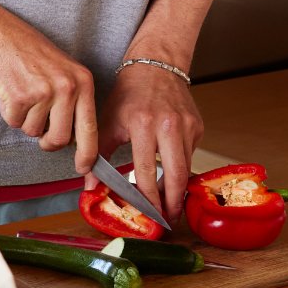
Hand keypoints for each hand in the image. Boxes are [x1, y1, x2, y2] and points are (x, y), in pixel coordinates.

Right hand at [0, 9, 99, 172]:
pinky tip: (9, 91)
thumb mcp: (63, 72)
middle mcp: (67, 88)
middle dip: (46, 142)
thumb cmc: (30, 53)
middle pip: (60, 139)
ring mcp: (44, 92)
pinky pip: (13, 122)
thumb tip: (71, 140)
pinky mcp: (19, 96)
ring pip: (33, 132)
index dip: (88, 154)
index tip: (84, 169)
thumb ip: (72, 102)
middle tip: (39, 131)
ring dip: (24, 120)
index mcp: (83, 82)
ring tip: (22, 95)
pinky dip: (7, 112)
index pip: (90, 128)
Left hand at [98, 63, 201, 223]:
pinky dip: (181, 167)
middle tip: (167, 220)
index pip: (147, 170)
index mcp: (143, 124)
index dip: (148, 197)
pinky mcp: (198, 127)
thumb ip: (99, 155)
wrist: (155, 67)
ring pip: (186, 168)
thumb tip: (89, 184)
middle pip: (176, 174)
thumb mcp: (107, 121)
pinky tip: (172, 177)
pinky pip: (190, 155)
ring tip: (170, 207)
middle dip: (172, 202)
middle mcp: (169, 126)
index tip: (147, 214)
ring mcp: (187, 126)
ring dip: (178, 190)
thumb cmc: (128, 95)